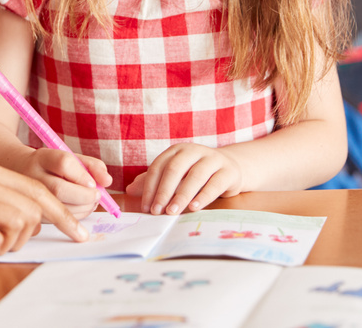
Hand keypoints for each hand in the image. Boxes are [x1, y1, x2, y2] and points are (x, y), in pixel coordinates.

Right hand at [17, 148, 111, 218]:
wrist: (20, 172)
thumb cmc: (53, 166)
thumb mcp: (71, 158)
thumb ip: (92, 166)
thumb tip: (107, 181)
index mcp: (43, 157)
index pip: (64, 163)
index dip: (82, 175)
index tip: (94, 183)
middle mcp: (32, 176)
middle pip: (59, 189)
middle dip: (85, 196)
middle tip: (97, 196)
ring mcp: (29, 196)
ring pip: (58, 207)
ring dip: (83, 208)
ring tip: (91, 203)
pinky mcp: (33, 212)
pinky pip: (56, 219)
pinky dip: (76, 217)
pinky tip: (81, 209)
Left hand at [124, 143, 242, 214]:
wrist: (230, 169)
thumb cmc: (196, 173)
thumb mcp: (175, 176)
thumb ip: (153, 181)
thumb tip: (130, 190)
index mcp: (176, 150)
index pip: (158, 167)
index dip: (150, 187)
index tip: (146, 207)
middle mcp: (193, 150)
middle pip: (175, 169)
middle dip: (163, 191)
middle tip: (157, 211)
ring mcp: (212, 159)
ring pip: (195, 176)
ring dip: (181, 195)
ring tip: (172, 212)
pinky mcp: (228, 171)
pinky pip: (214, 184)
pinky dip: (203, 197)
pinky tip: (193, 208)